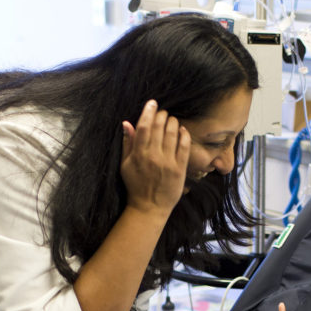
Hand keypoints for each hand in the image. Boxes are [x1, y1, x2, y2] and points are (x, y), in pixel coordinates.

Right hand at [120, 100, 190, 217]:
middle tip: (162, 112)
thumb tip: (126, 123)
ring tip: (172, 120)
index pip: (144, 127)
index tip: (152, 103)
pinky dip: (184, 136)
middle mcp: (154, 156)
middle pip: (159, 128)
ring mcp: (168, 163)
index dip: (148, 112)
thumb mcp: (125, 165)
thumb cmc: (135, 186)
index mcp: (139, 154)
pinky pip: (184, 147)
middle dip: (162, 115)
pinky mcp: (179, 169)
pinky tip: (182, 130)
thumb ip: (127, 144)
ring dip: (173, 122)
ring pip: (172, 134)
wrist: (149, 207)